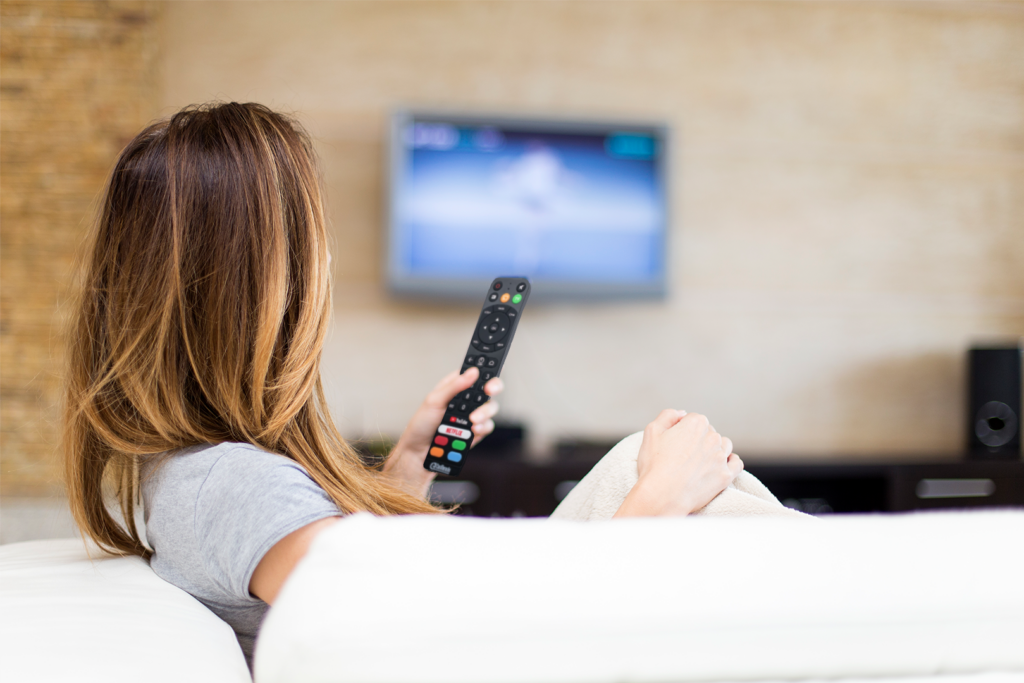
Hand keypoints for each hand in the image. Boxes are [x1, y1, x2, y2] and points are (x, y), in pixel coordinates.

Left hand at [383, 367, 503, 497]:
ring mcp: (473, 416)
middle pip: (489, 388)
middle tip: (489, 390)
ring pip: (491, 408)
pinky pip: (487, 426)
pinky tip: (473, 430)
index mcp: (455, 387)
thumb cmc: (422, 425)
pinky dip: (482, 427)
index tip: (488, 370)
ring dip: (484, 412)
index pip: (474, 373)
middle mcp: (467, 400)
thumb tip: (472, 372)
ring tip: (473, 419)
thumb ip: (453, 386)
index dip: (485, 368)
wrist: (419, 453)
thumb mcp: (433, 401)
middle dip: (493, 387)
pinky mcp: (476, 432)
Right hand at [614, 410, 742, 517]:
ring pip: (724, 445)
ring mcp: (721, 457)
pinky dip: (731, 462)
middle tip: (684, 454)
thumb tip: (682, 413)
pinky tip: (723, 465)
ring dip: (715, 449)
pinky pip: (736, 464)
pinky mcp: (726, 475)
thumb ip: (668, 415)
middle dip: (699, 440)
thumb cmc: (655, 465)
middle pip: (709, 432)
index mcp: (696, 423)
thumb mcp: (652, 431)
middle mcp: (712, 437)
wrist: (662, 495)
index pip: (693, 419)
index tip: (674, 441)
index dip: (682, 430)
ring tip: (702, 460)